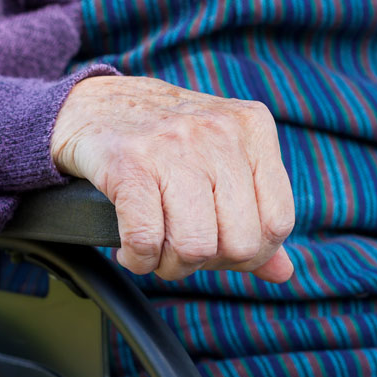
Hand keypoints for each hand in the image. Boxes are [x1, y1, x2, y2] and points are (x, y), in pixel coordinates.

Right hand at [50, 75, 294, 282]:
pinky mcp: (129, 163)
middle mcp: (219, 132)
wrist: (93, 104)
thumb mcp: (221, 161)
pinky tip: (130, 250)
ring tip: (156, 252)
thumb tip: (283, 272)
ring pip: (196, 247)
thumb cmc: (164, 140)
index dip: (250, 254)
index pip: (277, 222)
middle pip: (239, 242)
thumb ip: (255, 213)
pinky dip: (138, 260)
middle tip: (182, 250)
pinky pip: (146, 240)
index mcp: (252, 128)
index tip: (219, 249)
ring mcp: (174, 145)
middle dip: (208, 263)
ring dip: (171, 266)